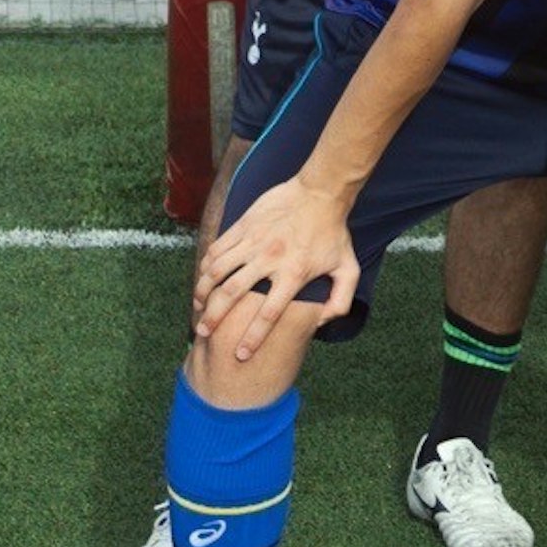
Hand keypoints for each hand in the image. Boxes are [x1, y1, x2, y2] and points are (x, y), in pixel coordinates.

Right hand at [193, 177, 361, 359]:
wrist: (320, 191)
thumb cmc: (333, 231)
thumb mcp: (349, 268)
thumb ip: (341, 300)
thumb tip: (321, 323)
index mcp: (293, 274)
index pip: (268, 314)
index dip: (252, 338)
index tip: (240, 355)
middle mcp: (270, 259)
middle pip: (233, 294)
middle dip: (214, 317)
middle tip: (202, 331)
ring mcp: (254, 241)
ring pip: (218, 270)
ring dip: (204, 290)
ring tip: (198, 306)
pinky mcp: (244, 225)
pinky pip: (218, 248)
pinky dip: (206, 265)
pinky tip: (204, 276)